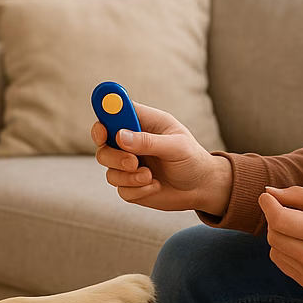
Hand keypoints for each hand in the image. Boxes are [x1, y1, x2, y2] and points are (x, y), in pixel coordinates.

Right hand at [91, 103, 232, 217]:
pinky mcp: (129, 185)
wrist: (200, 188)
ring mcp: (127, 165)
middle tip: (133, 162)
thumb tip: (120, 137)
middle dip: (114, 156)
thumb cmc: (192, 159)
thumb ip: (148, 141)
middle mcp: (130, 142)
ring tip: (150, 177)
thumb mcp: (176, 146)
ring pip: (109, 170)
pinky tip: (155, 186)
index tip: (102, 130)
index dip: (103, 117)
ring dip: (128, 177)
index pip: (114, 113)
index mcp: (143, 122)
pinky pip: (121, 189)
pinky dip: (138, 190)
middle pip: (103, 146)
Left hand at [258, 186, 302, 288]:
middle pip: (273, 235)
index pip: (279, 219)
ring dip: (280, 236)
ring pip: (274, 250)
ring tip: (300, 229)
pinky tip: (302, 244)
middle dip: (275, 220)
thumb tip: (267, 192)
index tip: (266, 197)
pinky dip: (285, 251)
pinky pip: (282, 263)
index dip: (268, 205)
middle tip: (288, 211)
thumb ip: (297, 195)